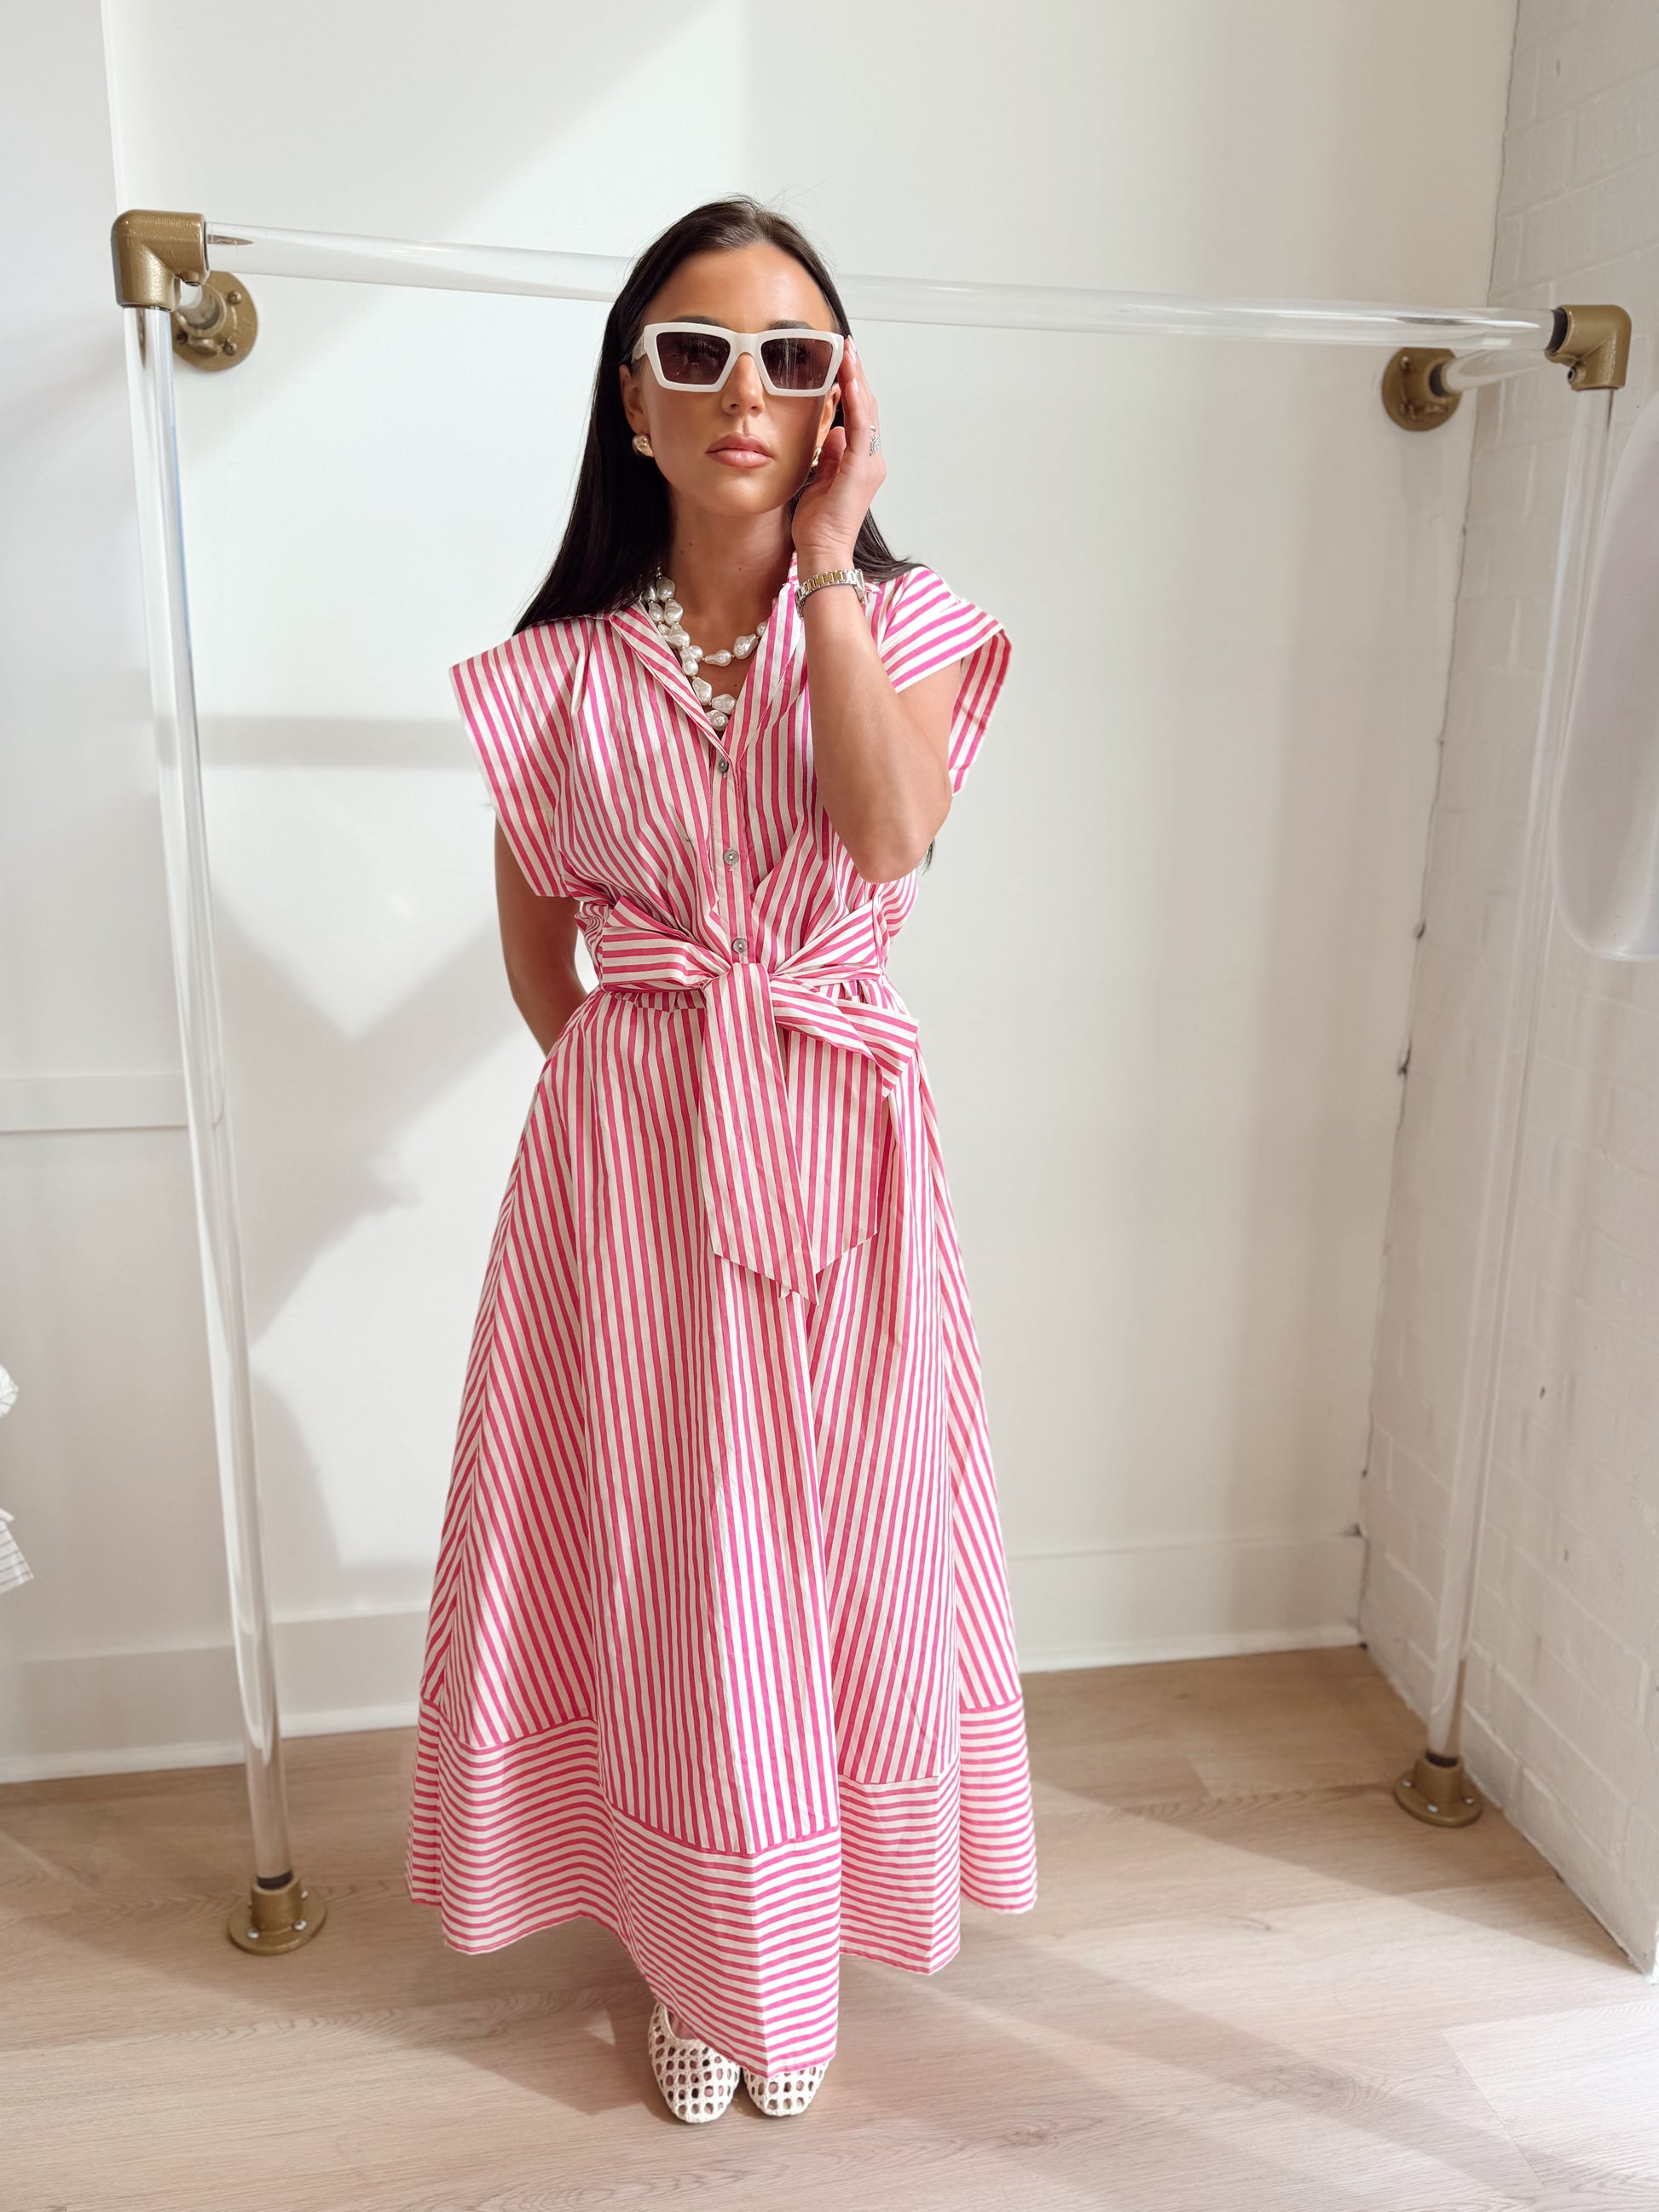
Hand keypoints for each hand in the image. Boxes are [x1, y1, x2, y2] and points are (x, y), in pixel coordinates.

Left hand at [792, 336, 884, 569]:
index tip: (842, 363)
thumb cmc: (818, 526)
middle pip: (866, 408)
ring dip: (857, 379)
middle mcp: (870, 460)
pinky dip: (854, 400)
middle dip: (856, 375)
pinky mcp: (861, 468)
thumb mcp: (820, 481)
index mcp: (861, 463)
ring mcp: (869, 464)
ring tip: (848, 353)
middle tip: (847, 347)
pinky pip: (859, 425)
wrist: (823, 551)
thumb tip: (830, 434)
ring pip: (866, 411)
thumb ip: (829, 457)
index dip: (851, 388)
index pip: (858, 416)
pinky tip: (846, 378)